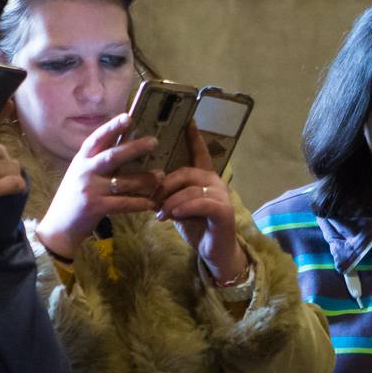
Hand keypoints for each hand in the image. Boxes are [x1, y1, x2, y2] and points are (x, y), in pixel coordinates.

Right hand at [34, 114, 162, 259]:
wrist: (58, 227)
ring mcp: (90, 189)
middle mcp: (85, 171)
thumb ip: (96, 162)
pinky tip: (152, 204)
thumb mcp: (80, 175)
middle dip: (134, 148)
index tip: (128, 117)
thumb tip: (123, 146)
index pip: (97, 138)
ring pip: (123, 181)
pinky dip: (139, 203)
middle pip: (112, 156)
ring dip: (144, 179)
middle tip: (154, 142)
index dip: (112, 127)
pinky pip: (123, 203)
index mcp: (81, 160)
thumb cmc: (73, 198)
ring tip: (161, 175)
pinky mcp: (96, 207)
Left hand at [155, 122, 245, 281]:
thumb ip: (169, 193)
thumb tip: (148, 184)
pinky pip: (200, 202)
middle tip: (152, 200)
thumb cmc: (196, 227)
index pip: (199, 153)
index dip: (194, 137)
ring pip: (190, 189)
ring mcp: (221, 195)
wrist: (214, 252)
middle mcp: (215, 181)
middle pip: (185, 172)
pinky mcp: (224, 210)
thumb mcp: (178, 207)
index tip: (188, 120)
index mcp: (204, 178)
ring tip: (161, 214)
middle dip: (165, 185)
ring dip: (171, 202)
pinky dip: (184, 207)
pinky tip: (174, 215)